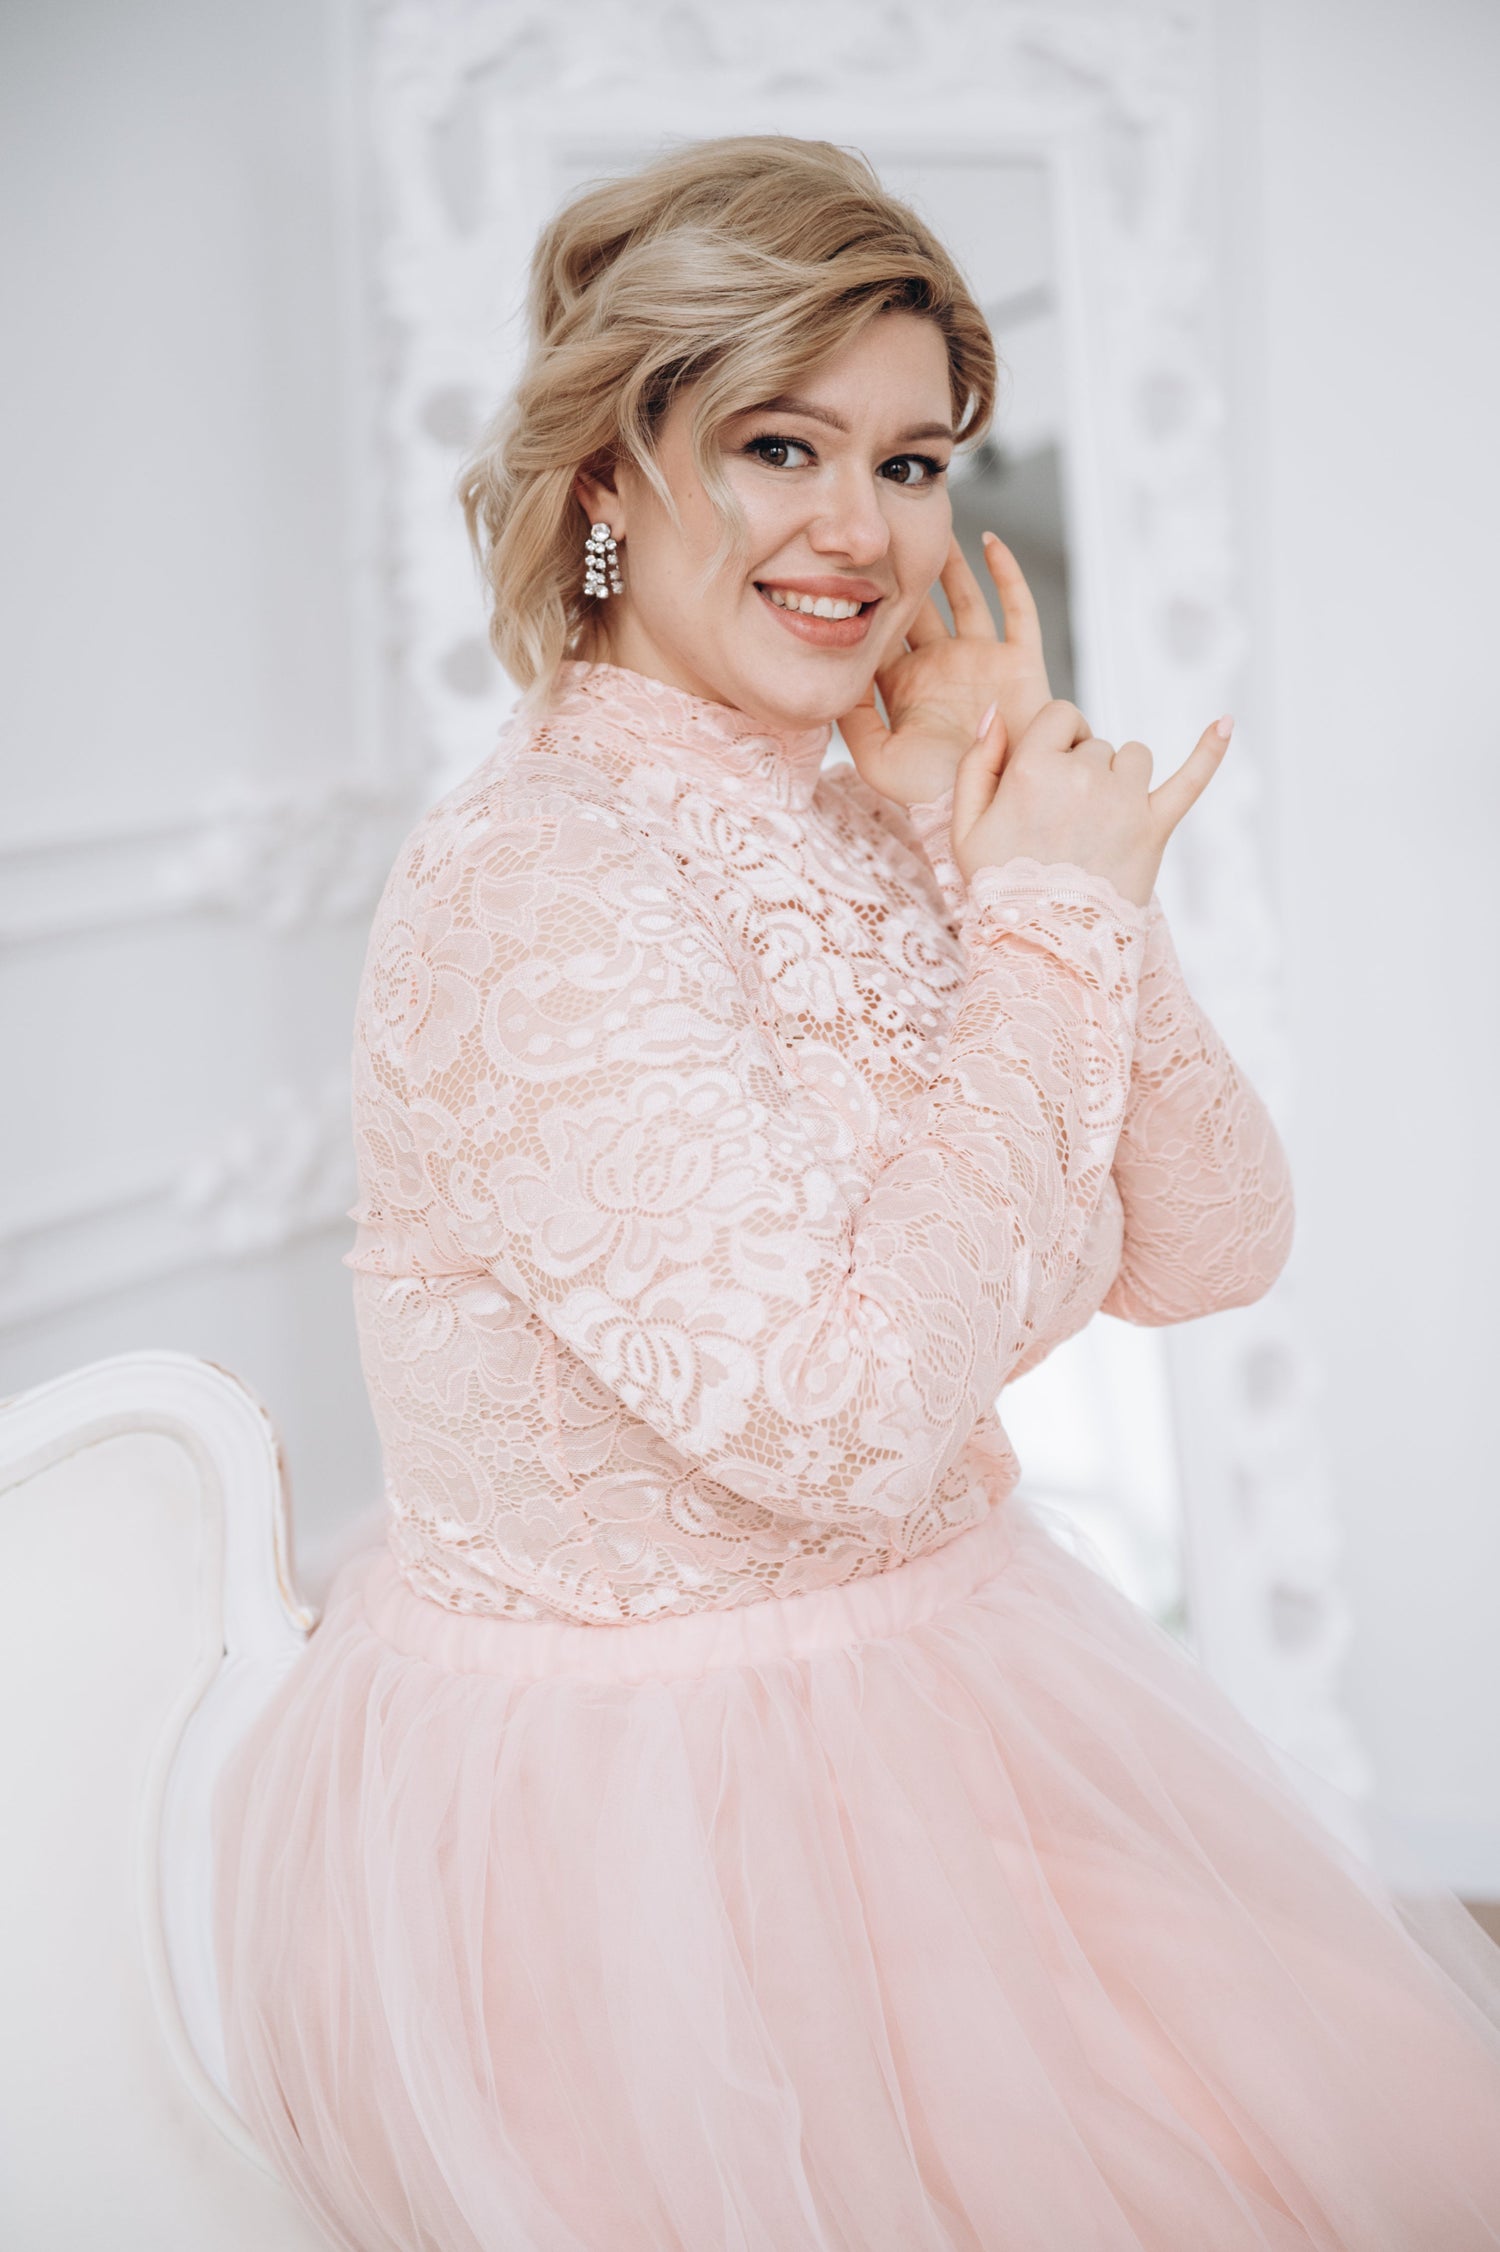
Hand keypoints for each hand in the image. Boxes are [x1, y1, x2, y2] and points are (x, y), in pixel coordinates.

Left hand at [837, 532, 1051, 808]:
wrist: (991, 802)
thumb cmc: (932, 793)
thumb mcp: (876, 759)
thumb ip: (852, 716)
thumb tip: (837, 668)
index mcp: (906, 687)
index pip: (883, 630)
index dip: (868, 597)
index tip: (849, 560)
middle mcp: (942, 667)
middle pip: (922, 605)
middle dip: (907, 568)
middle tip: (890, 526)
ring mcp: (982, 661)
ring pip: (965, 596)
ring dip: (951, 562)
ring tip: (935, 522)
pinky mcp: (1019, 661)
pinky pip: (1017, 607)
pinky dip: (1006, 573)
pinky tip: (990, 541)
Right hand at [953, 699, 1233, 909]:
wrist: (1044, 949)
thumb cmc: (1000, 890)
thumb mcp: (965, 827)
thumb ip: (976, 762)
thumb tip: (997, 713)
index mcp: (1034, 769)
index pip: (1061, 715)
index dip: (1055, 738)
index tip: (1049, 771)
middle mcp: (1083, 776)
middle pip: (1096, 743)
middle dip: (1082, 769)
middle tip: (1065, 822)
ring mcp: (1124, 801)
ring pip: (1134, 757)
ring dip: (1121, 777)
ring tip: (1102, 821)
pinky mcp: (1155, 828)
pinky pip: (1191, 778)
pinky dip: (1210, 749)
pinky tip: (1226, 722)